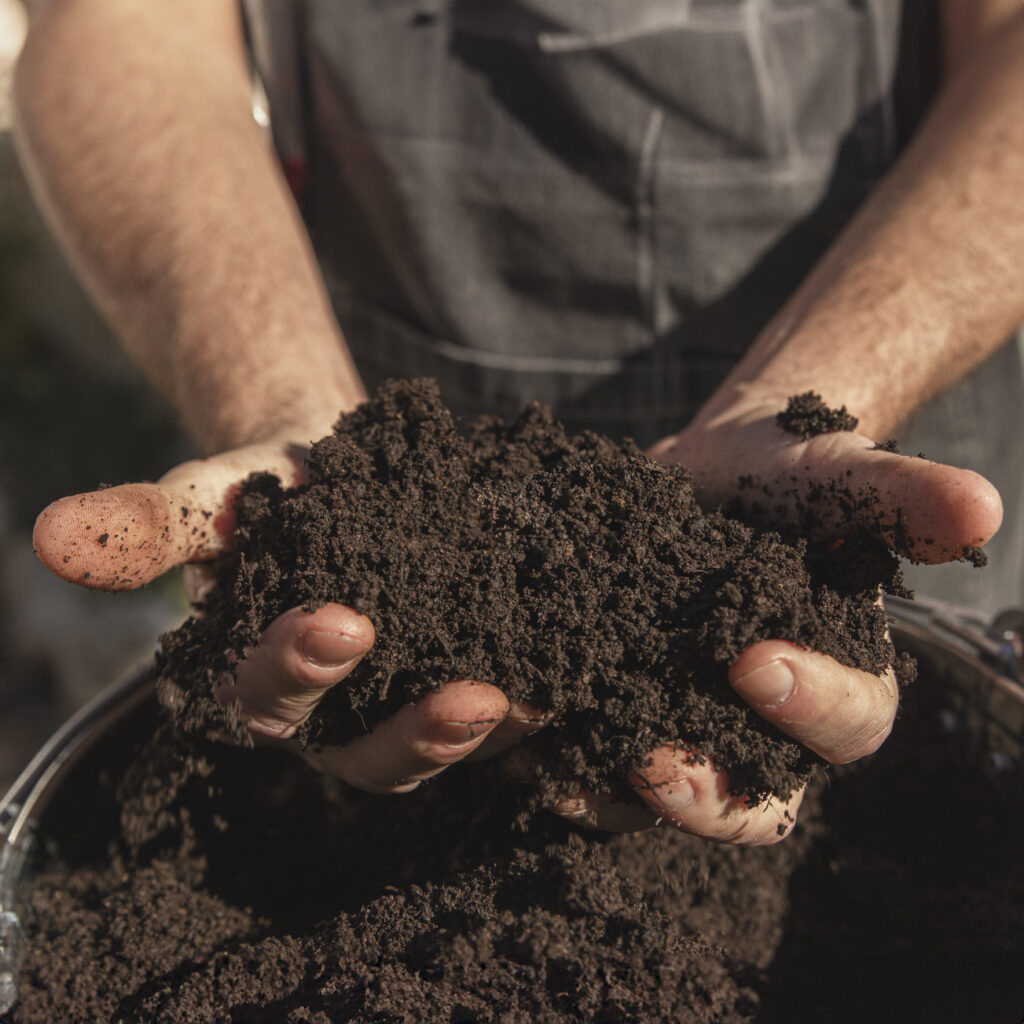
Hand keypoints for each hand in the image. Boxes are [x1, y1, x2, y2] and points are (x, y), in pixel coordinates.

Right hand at [32, 432, 532, 791]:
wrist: (342, 469)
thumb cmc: (268, 486)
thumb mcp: (212, 494)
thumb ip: (149, 522)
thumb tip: (51, 535)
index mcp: (264, 683)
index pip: (269, 700)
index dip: (298, 671)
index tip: (341, 621)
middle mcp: (338, 716)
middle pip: (370, 755)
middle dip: (417, 732)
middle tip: (474, 698)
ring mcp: (406, 704)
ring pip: (445, 744)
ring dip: (494, 732)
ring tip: (544, 696)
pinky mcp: (466, 676)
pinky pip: (504, 706)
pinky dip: (542, 697)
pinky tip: (584, 675)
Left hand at [590, 390, 1001, 843]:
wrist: (713, 473)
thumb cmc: (791, 476)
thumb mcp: (839, 474)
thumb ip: (897, 496)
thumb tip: (984, 505)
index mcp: (842, 685)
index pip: (849, 722)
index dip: (811, 703)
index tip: (754, 660)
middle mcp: (768, 734)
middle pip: (750, 797)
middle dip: (700, 789)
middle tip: (649, 755)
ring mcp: (692, 730)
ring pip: (662, 797)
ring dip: (611, 791)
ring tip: (557, 769)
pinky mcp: (625, 712)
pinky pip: (598, 759)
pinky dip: (561, 759)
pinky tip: (521, 743)